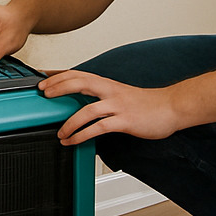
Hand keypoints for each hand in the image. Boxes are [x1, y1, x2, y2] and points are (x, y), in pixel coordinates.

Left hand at [41, 69, 184, 145]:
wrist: (172, 107)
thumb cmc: (147, 103)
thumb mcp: (120, 94)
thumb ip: (102, 96)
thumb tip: (83, 102)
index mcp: (108, 84)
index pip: (78, 74)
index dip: (59, 75)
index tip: (43, 79)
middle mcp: (110, 91)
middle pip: (79, 82)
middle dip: (58, 87)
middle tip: (43, 95)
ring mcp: (117, 105)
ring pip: (86, 110)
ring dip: (69, 122)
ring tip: (59, 133)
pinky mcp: (124, 120)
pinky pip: (98, 128)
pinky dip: (82, 135)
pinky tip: (74, 141)